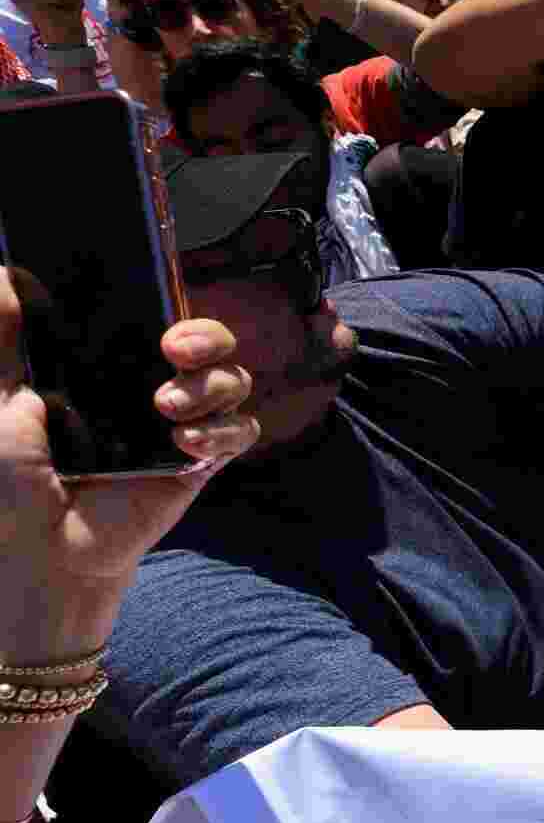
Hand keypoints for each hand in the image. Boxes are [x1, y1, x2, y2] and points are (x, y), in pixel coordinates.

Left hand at [2, 270, 256, 663]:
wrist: (41, 551)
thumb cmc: (9, 481)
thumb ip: (4, 338)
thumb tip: (5, 272)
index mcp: (107, 369)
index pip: (157, 320)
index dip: (170, 307)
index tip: (157, 315)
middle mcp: (149, 390)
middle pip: (210, 343)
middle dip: (206, 336)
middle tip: (174, 350)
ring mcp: (180, 426)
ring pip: (232, 382)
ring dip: (209, 387)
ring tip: (165, 409)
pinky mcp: (201, 463)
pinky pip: (240, 431)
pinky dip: (222, 430)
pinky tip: (185, 443)